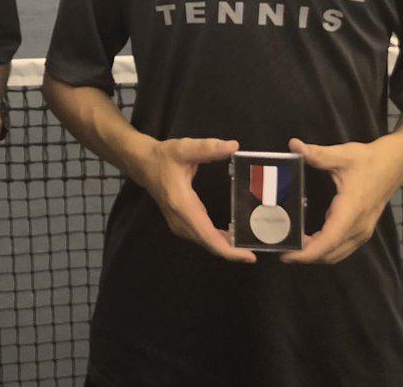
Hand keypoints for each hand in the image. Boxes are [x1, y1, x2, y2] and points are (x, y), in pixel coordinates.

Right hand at [136, 137, 255, 262]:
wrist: (143, 163)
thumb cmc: (163, 157)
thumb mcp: (185, 148)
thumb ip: (208, 147)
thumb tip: (234, 146)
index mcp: (182, 206)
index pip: (208, 236)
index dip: (229, 250)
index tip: (250, 256)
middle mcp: (180, 221)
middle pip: (209, 244)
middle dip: (233, 250)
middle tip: (260, 246)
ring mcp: (178, 224)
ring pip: (206, 242)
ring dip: (226, 246)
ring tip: (250, 242)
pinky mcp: (180, 223)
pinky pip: (202, 237)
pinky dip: (217, 240)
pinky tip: (232, 236)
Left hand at [282, 136, 402, 263]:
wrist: (395, 164)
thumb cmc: (369, 160)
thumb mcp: (342, 155)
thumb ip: (317, 154)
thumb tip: (293, 145)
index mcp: (352, 210)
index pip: (328, 240)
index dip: (307, 252)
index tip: (287, 255)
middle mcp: (359, 226)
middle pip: (330, 253)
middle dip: (305, 256)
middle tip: (281, 248)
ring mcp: (363, 230)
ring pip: (336, 253)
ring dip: (315, 255)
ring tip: (292, 246)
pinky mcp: (363, 230)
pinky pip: (341, 247)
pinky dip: (325, 249)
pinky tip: (309, 241)